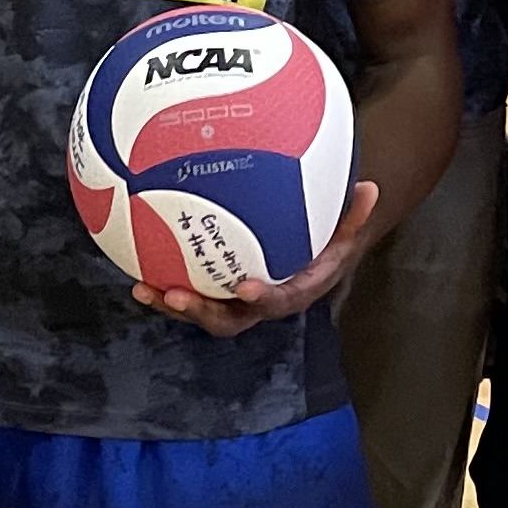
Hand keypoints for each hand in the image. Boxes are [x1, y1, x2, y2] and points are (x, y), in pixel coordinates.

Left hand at [131, 180, 380, 335]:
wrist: (312, 261)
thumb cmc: (327, 243)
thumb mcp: (344, 231)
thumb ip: (354, 214)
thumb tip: (371, 188)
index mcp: (293, 293)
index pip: (278, 302)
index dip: (261, 297)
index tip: (245, 286)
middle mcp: (259, 305)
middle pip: (228, 319)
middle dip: (200, 310)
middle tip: (174, 294)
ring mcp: (234, 304)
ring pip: (201, 312)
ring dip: (171, 304)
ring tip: (143, 288)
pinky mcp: (216, 295)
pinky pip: (189, 294)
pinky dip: (163, 287)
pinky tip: (136, 270)